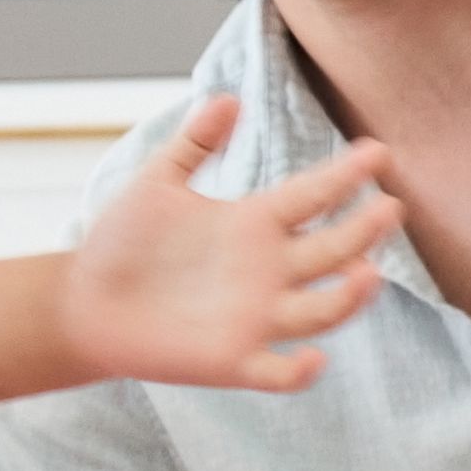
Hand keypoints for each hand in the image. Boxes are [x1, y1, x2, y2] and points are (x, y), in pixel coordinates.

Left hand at [54, 106, 405, 394]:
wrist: (81, 301)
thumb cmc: (121, 241)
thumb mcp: (157, 182)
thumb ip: (194, 143)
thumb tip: (226, 98)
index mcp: (254, 223)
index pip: (314, 195)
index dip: (346, 175)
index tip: (377, 152)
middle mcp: (266, 270)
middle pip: (331, 250)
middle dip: (362, 232)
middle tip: (389, 208)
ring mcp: (255, 317)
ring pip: (320, 310)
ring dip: (347, 297)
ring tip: (368, 274)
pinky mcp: (233, 360)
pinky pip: (277, 371)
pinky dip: (298, 371)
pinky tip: (314, 358)